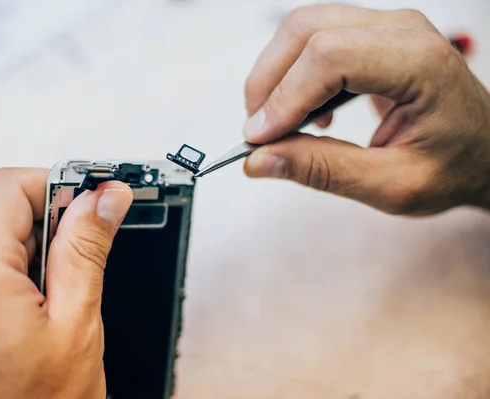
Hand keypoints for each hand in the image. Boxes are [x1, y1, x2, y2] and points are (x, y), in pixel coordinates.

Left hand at [0, 168, 132, 398]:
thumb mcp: (77, 323)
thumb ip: (87, 250)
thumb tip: (105, 199)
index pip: (8, 189)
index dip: (56, 183)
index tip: (93, 197)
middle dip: (51, 218)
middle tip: (92, 241)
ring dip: (36, 248)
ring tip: (68, 287)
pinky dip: (16, 273)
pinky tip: (42, 304)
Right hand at [242, 3, 489, 214]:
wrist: (484, 151)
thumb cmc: (452, 168)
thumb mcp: (391, 186)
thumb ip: (324, 171)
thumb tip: (258, 160)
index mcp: (419, 63)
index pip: (330, 57)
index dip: (284, 97)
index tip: (258, 139)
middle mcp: (401, 30)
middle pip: (306, 29)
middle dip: (268, 81)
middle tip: (258, 132)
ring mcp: (386, 27)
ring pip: (302, 28)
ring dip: (275, 75)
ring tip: (278, 124)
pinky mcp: (371, 35)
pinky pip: (314, 38)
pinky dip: (292, 73)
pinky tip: (307, 113)